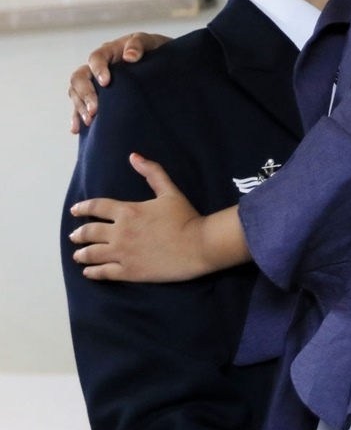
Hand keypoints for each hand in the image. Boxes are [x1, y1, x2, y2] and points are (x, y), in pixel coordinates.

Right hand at [68, 32, 170, 132]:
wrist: (163, 65)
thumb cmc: (155, 51)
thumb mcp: (150, 42)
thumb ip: (140, 44)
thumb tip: (130, 56)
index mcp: (109, 52)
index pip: (96, 58)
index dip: (97, 70)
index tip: (105, 82)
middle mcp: (97, 67)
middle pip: (80, 77)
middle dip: (85, 94)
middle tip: (95, 109)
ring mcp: (95, 83)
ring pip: (76, 92)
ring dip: (80, 107)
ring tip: (90, 121)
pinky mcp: (97, 97)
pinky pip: (81, 106)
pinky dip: (77, 117)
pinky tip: (77, 129)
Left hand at [69, 154, 248, 280]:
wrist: (198, 245)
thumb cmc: (185, 217)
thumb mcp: (169, 191)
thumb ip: (151, 172)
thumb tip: (134, 156)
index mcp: (127, 211)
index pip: (96, 207)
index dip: (82, 208)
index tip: (75, 210)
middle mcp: (120, 232)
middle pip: (89, 232)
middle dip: (79, 234)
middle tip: (74, 236)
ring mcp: (122, 253)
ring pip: (92, 254)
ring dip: (81, 254)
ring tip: (77, 255)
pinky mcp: (129, 272)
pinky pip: (104, 273)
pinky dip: (92, 272)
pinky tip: (88, 272)